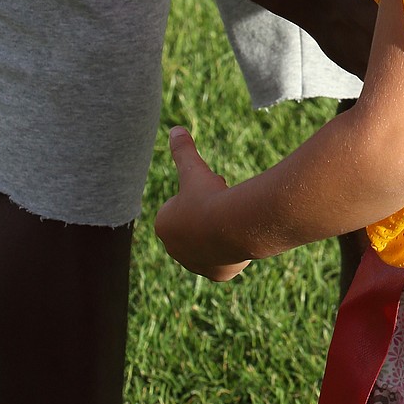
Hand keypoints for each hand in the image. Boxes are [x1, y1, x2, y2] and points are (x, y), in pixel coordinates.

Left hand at [155, 128, 251, 281]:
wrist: (233, 226)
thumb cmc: (209, 196)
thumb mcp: (195, 170)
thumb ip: (183, 151)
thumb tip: (174, 129)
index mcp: (164, 225)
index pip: (181, 207)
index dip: (197, 196)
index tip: (208, 191)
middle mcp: (175, 249)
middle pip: (196, 226)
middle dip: (207, 214)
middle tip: (221, 202)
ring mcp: (196, 264)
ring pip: (210, 244)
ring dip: (219, 233)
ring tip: (231, 220)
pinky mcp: (217, 274)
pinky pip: (225, 261)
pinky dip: (232, 251)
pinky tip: (239, 240)